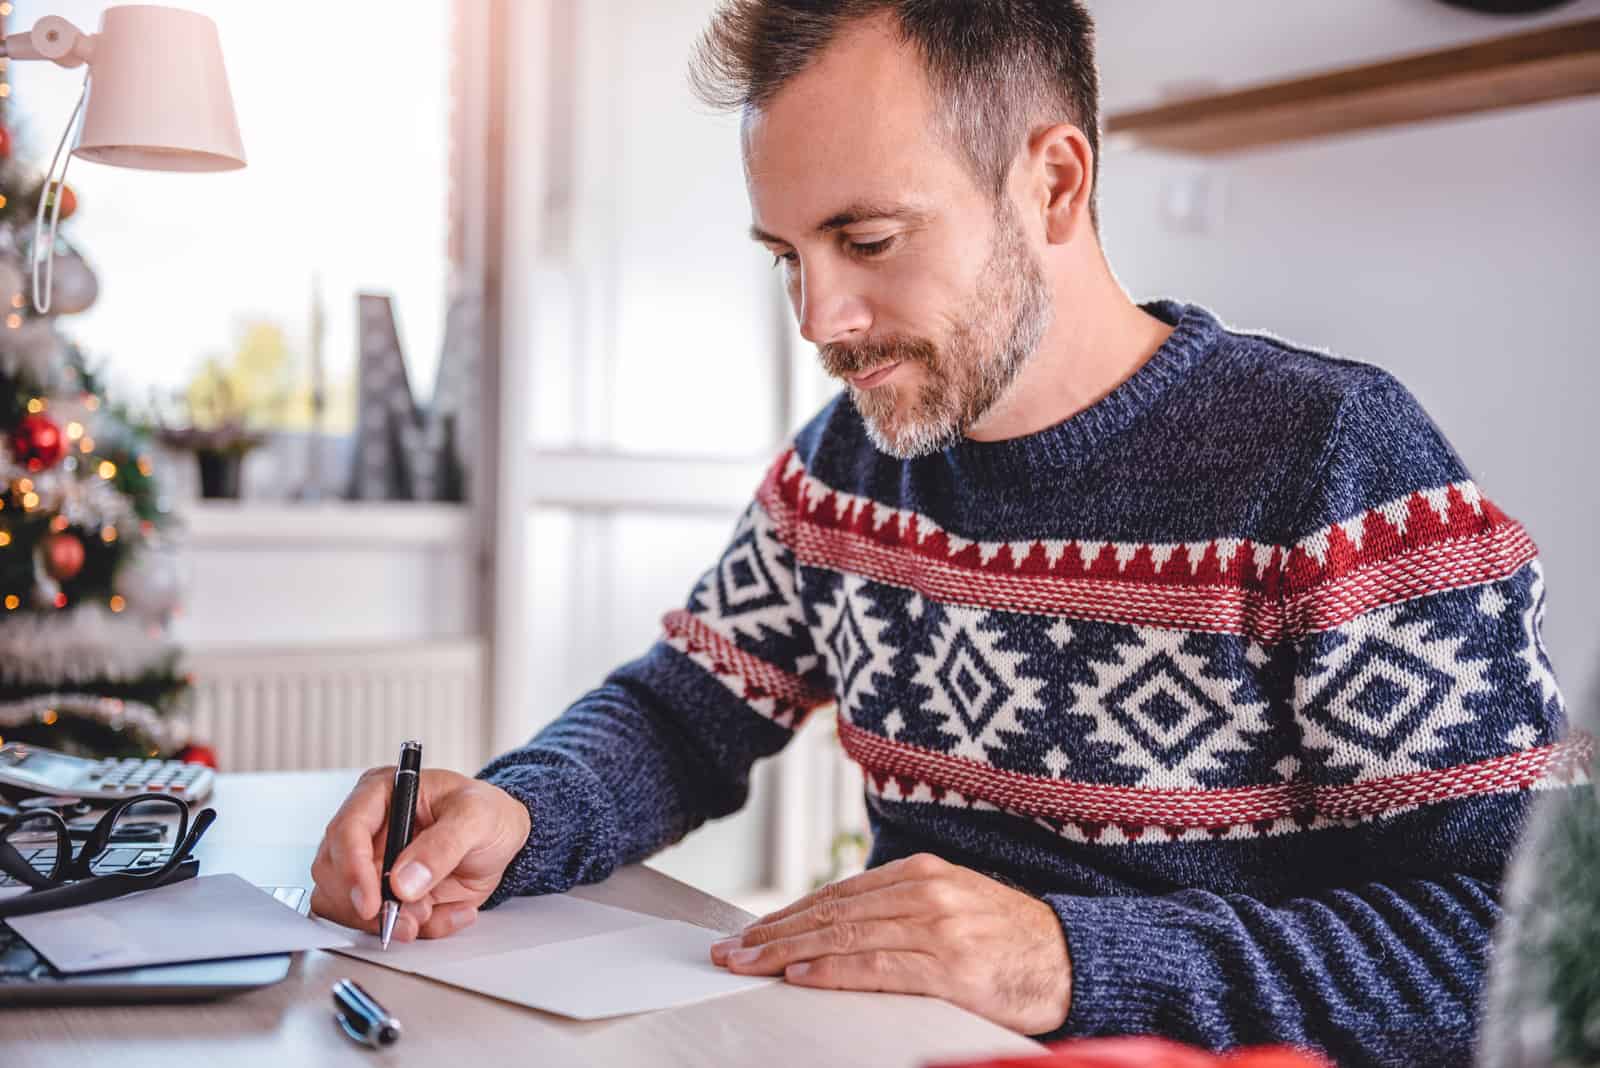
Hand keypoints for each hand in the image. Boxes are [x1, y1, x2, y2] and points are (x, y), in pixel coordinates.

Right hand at [309, 766, 530, 942]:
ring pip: (348, 906)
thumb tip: (403, 882)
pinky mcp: (385, 894)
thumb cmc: (486, 813)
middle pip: (333, 875)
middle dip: (369, 905)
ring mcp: (371, 864)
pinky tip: (446, 912)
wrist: (503, 836)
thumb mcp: (476, 818)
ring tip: (431, 912)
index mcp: (380, 794)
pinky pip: (381, 924)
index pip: (346, 831)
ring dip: (388, 920)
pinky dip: (414, 928)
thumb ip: (443, 846)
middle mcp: (368, 829)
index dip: (352, 869)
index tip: (371, 902)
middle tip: (410, 917)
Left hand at [710, 853, 1071, 1033]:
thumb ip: (900, 909)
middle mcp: (926, 893)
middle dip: (773, 933)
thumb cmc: (1010, 939)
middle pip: (832, 913)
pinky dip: (832, 973)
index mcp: (922, 873)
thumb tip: (835, 929)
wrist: (1076, 959)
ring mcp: (938, 928)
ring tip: (749, 965)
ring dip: (787, 953)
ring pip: (844, 938)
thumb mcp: (953, 904)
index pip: (838, 895)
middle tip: (730, 951)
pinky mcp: (950, 968)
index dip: (788, 914)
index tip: (751, 931)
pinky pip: (877, 969)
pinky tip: (800, 977)